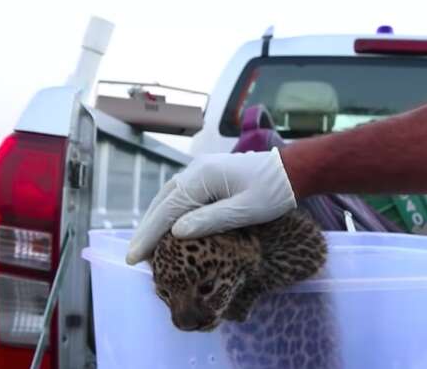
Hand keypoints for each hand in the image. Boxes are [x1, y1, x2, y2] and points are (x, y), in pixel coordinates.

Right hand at [126, 147, 296, 264]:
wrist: (293, 170)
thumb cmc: (274, 192)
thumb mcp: (245, 210)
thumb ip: (211, 220)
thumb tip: (176, 232)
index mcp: (203, 177)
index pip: (168, 209)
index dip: (149, 235)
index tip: (133, 257)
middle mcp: (196, 170)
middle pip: (163, 201)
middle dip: (147, 229)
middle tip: (134, 256)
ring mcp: (201, 171)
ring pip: (169, 197)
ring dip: (156, 220)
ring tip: (145, 244)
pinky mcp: (208, 176)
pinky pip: (181, 195)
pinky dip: (169, 212)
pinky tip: (167, 226)